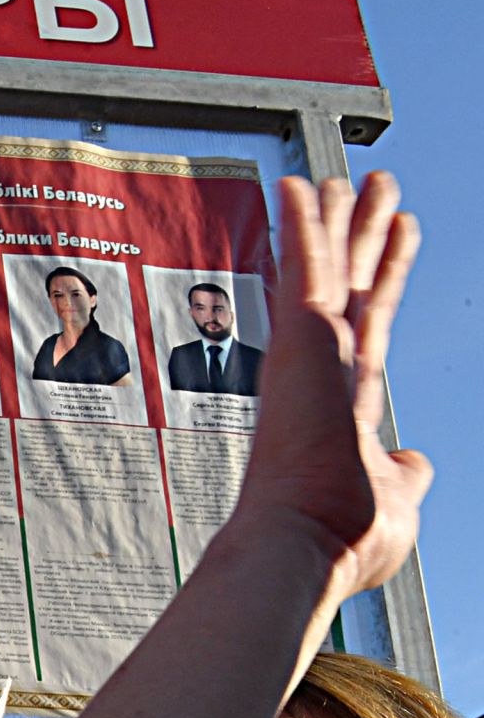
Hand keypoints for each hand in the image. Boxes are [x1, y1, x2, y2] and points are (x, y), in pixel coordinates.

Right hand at [229, 174, 430, 609]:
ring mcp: (310, 355)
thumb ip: (407, 470)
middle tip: (375, 188)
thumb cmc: (344, 533)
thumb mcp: (400, 495)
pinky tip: (302, 187)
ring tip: (350, 176)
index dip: (388, 276)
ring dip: (338, 220)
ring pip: (327, 268)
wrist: (305, 541)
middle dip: (366, 236)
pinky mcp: (299, 340)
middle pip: (352, 286)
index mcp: (348, 403)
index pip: (373, 325)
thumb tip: (417, 459)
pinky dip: (303, 227)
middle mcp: (327, 372)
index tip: (399, 235)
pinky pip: (304, 268)